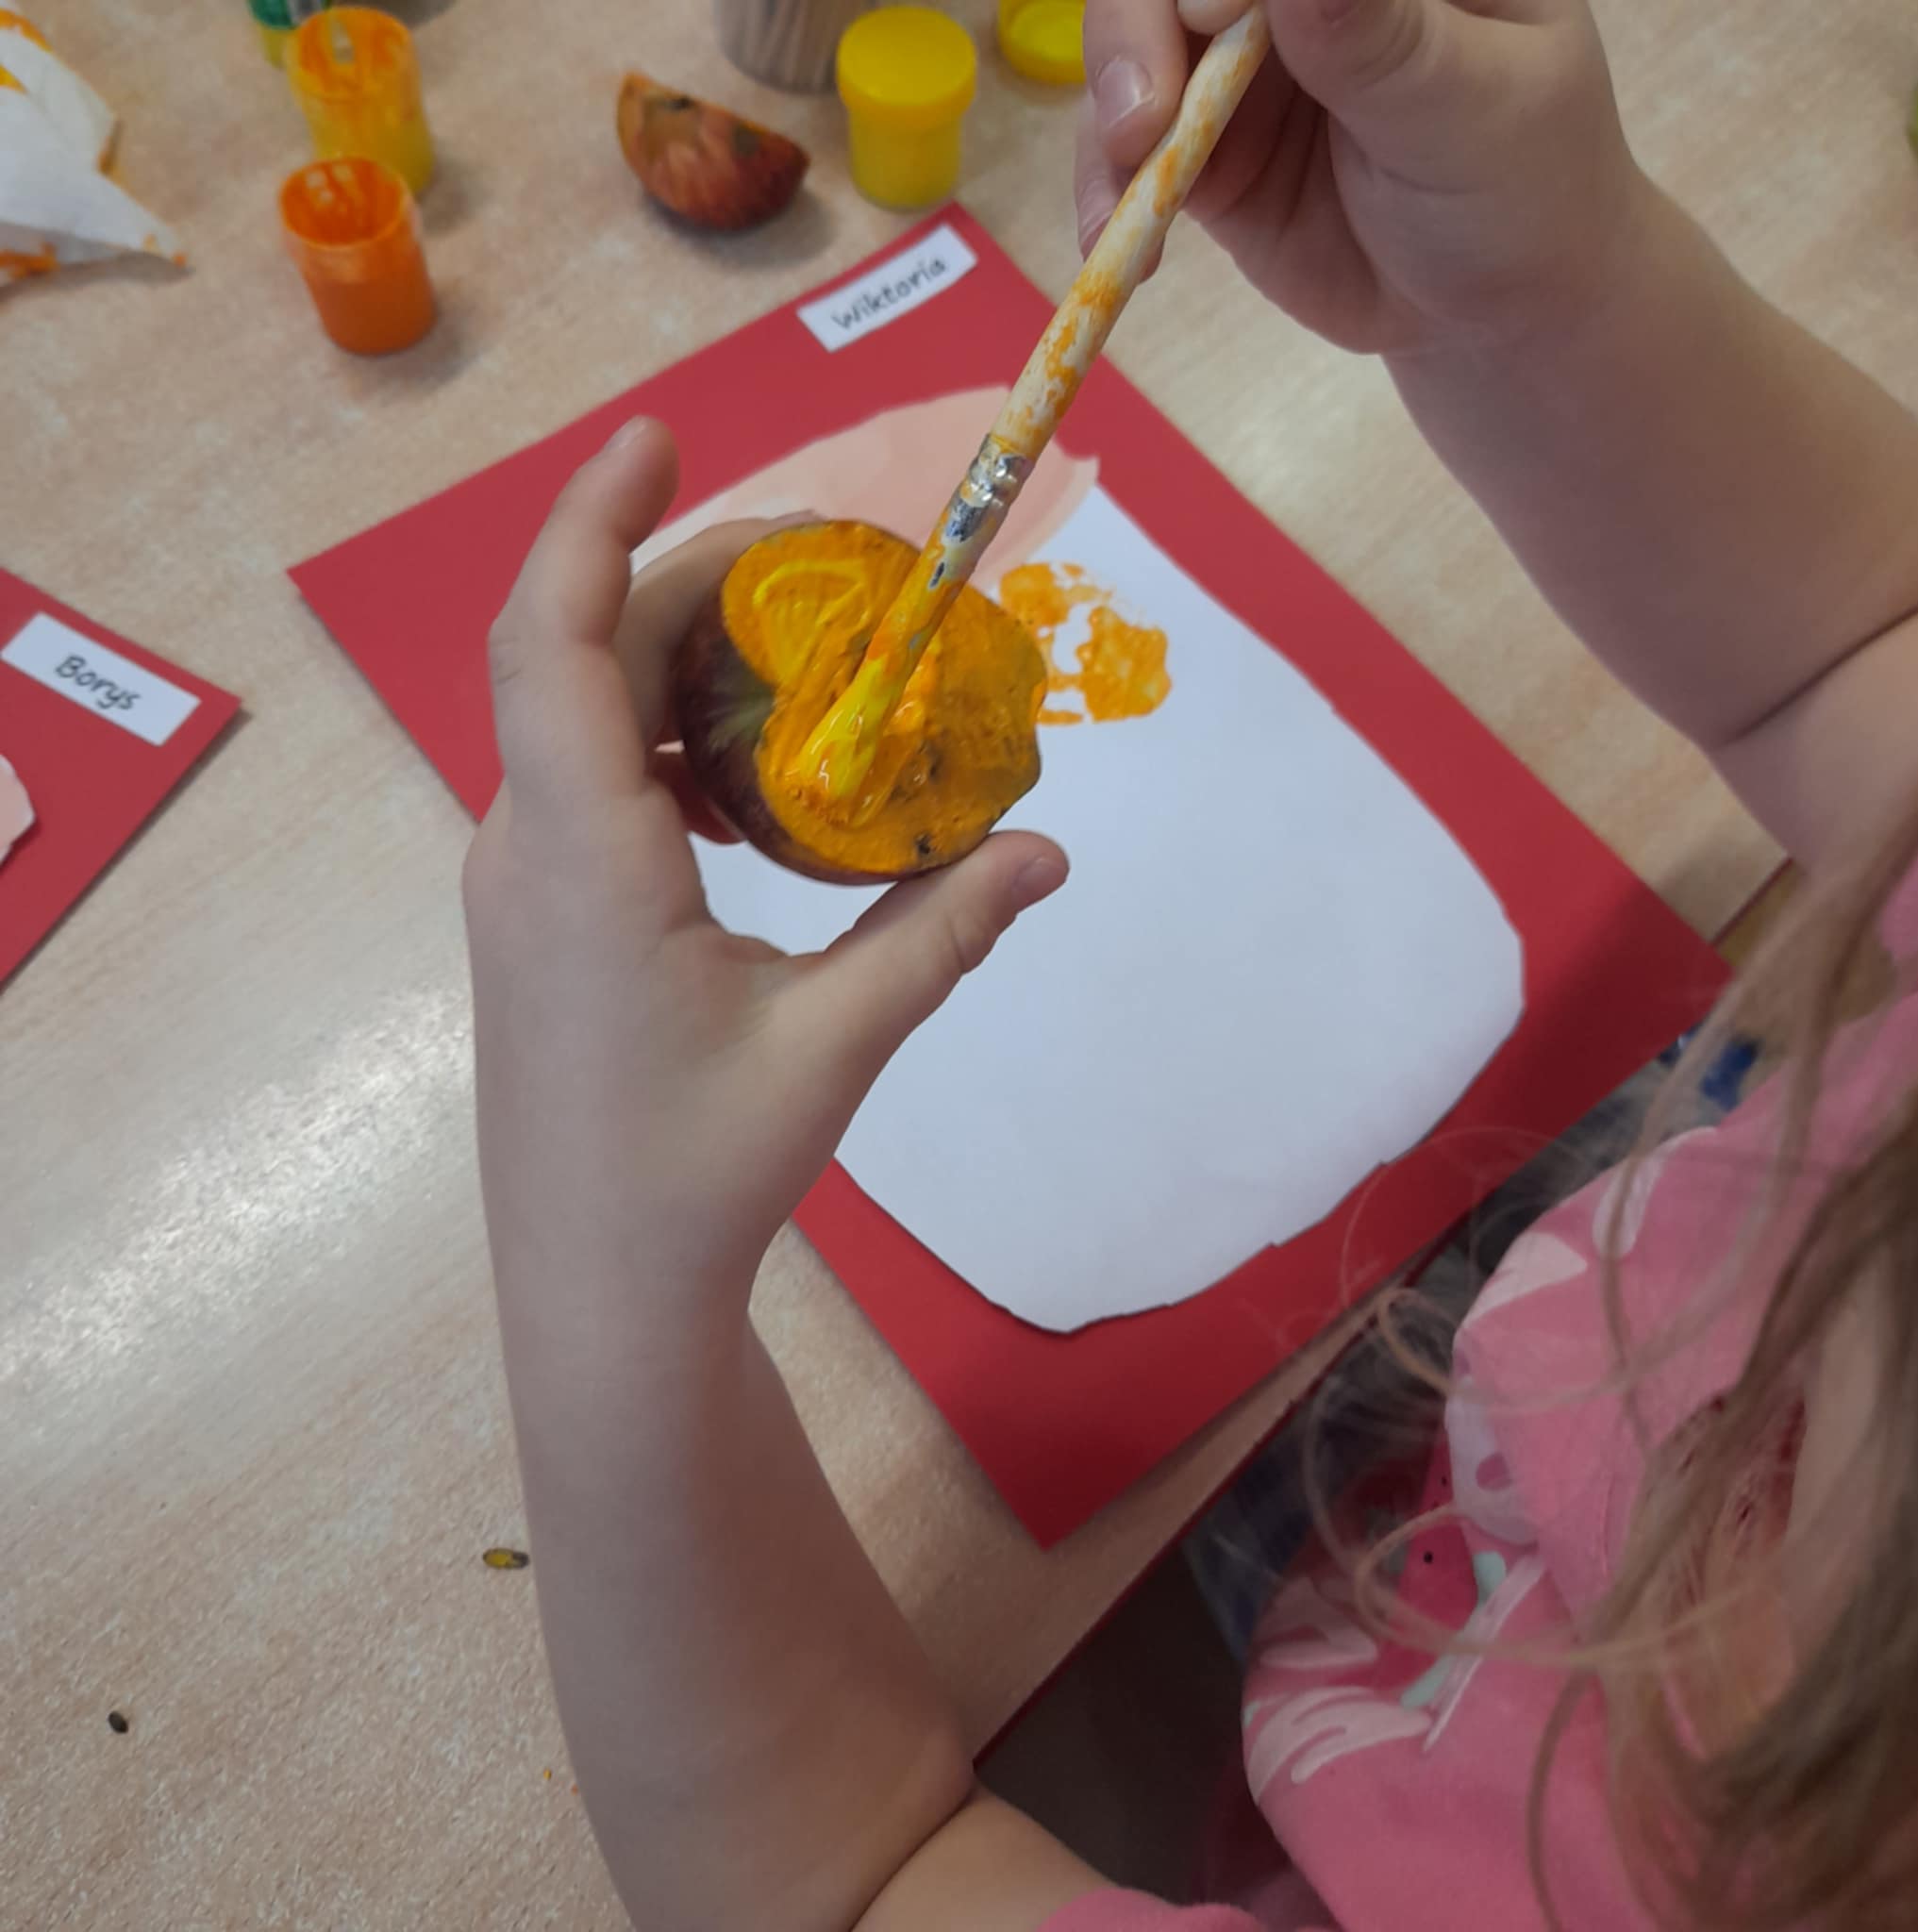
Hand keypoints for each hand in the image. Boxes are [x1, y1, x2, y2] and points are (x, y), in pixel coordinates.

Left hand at [464, 419, 1066, 1315]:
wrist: (597, 1289)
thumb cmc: (698, 1173)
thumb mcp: (834, 1045)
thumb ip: (938, 932)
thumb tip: (1051, 850)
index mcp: (583, 860)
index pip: (556, 640)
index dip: (595, 518)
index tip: (659, 433)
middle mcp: (529, 849)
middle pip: (584, 658)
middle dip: (687, 580)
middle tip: (819, 561)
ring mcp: (524, 885)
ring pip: (583, 719)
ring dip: (679, 662)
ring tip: (801, 652)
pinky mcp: (542, 919)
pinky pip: (591, 782)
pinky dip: (669, 742)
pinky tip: (757, 786)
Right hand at [1077, 0, 1648, 355]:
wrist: (1490, 312)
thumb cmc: (1515, 190)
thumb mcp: (1467, 106)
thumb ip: (1377, 34)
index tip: (1215, 13)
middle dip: (1138, 32)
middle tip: (1145, 119)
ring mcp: (1243, 64)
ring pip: (1133, 50)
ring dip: (1112, 116)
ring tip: (1128, 189)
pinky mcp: (1207, 152)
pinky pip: (1125, 152)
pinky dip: (1105, 191)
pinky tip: (1113, 238)